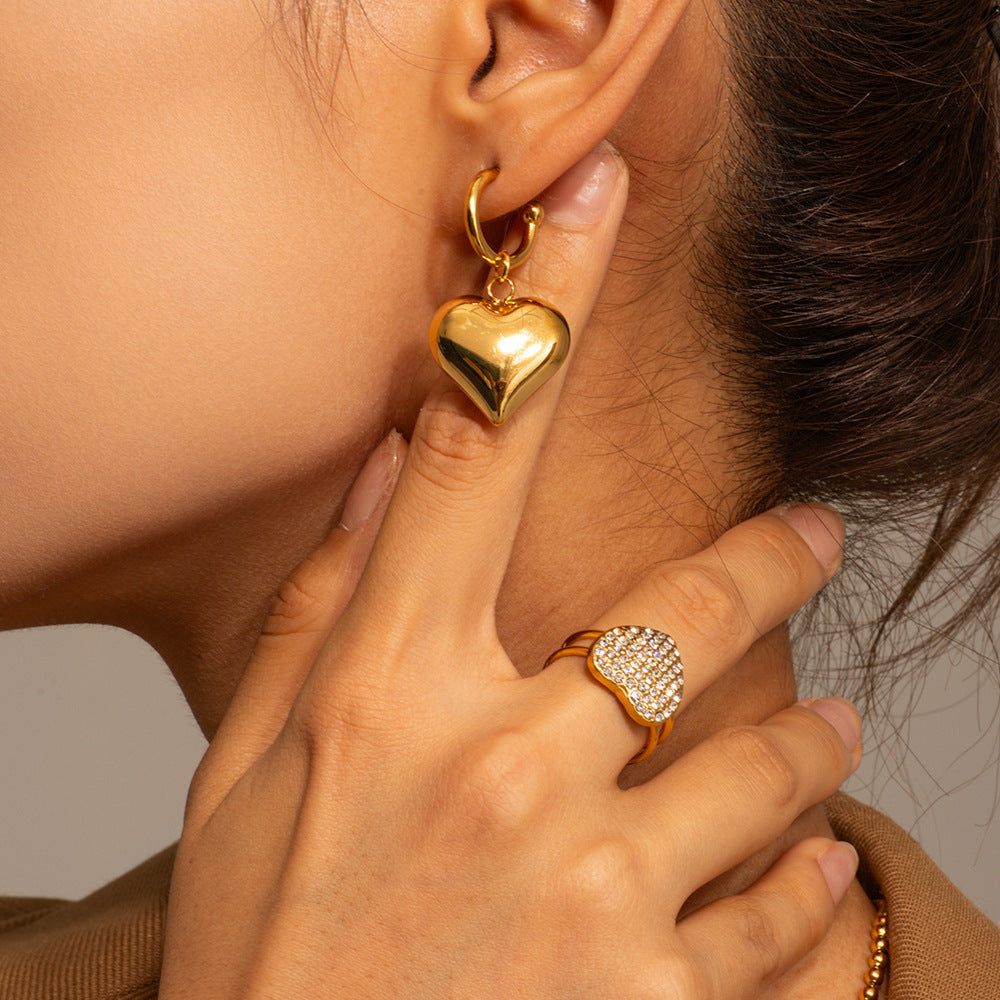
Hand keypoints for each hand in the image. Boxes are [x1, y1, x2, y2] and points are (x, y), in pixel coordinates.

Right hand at [159, 145, 858, 999]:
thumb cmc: (266, 960)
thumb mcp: (244, 781)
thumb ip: (318, 619)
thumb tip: (383, 476)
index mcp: (387, 698)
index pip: (472, 450)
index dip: (540, 308)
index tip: (592, 206)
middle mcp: (505, 771)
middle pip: (687, 605)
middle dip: (771, 558)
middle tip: (814, 532)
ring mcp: (599, 892)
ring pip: (772, 766)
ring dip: (812, 740)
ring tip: (832, 727)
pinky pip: (794, 916)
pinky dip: (815, 888)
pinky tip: (814, 874)